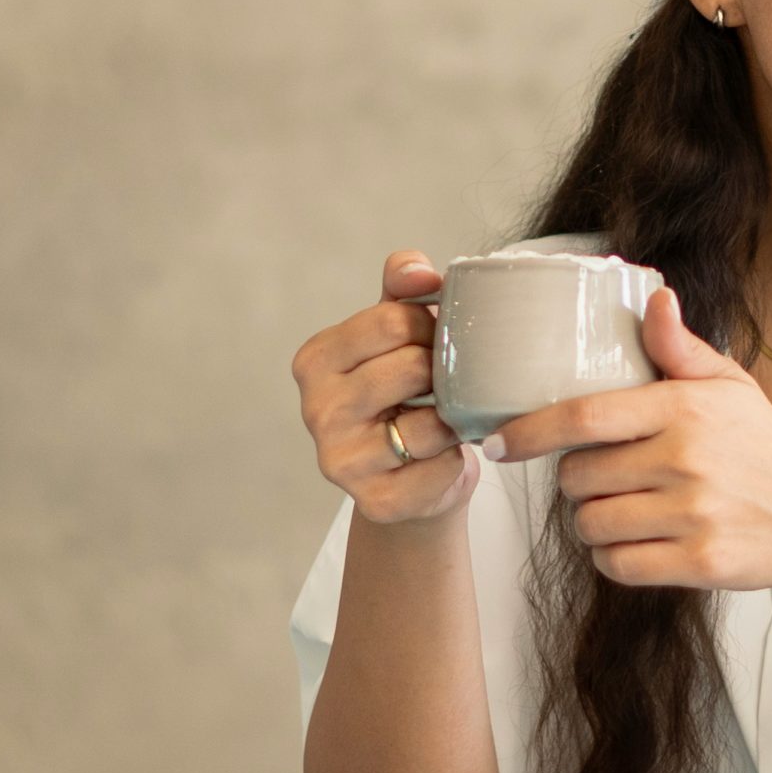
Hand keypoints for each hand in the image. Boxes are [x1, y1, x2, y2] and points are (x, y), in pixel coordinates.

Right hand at [291, 250, 481, 526]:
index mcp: (316, 360)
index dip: (431, 326)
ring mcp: (340, 461)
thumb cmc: (406, 394)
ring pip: (430, 423)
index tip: (436, 342)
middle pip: (412, 367)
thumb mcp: (398, 334)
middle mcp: (317, 411)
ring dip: (453, 420)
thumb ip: (403, 290)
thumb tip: (419, 271)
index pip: (390, 321)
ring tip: (445, 420)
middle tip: (447, 383)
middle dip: (445, 372)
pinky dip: (455, 461)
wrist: (414, 479)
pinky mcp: (374, 502)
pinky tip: (442, 457)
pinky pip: (441, 469)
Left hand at [483, 286, 771, 617]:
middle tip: (602, 477)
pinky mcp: (697, 562)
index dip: (530, 431)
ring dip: (593, 522)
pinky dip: (614, 557)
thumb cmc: (763, 448)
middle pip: (577, 478)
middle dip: (575, 481)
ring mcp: (692, 514)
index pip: (584, 417)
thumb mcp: (730, 386)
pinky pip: (616, 566)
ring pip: (591, 525)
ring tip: (623, 509)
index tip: (498, 442)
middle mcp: (686, 459)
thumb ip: (681, 348)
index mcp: (684, 408)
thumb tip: (653, 297)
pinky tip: (638, 542)